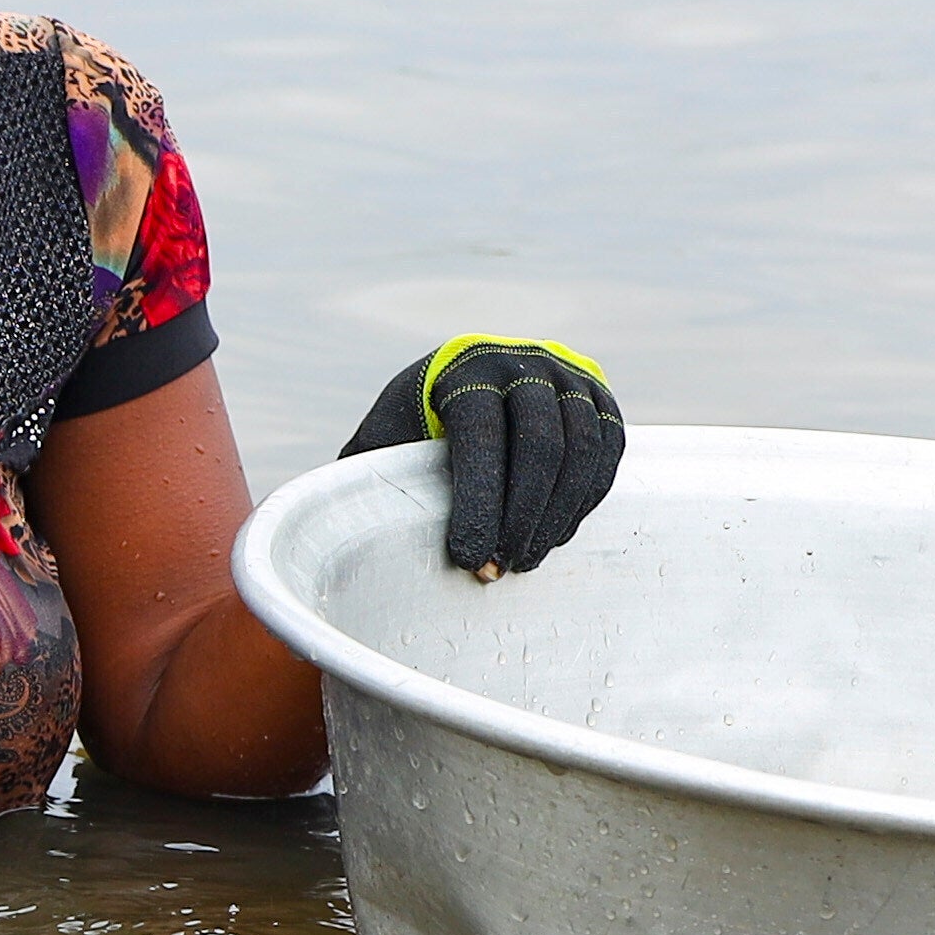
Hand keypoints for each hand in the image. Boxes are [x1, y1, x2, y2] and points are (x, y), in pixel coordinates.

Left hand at [340, 339, 622, 576]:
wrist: (474, 379)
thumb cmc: (415, 424)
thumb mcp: (384, 438)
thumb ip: (366, 471)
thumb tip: (328, 524)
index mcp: (462, 370)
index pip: (479, 433)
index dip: (477, 501)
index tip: (466, 557)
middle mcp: (522, 363)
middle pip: (539, 444)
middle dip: (519, 517)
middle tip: (498, 570)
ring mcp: (568, 376)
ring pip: (580, 452)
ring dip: (555, 517)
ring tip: (524, 562)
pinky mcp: (600, 399)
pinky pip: (606, 454)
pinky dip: (583, 502)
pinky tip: (553, 537)